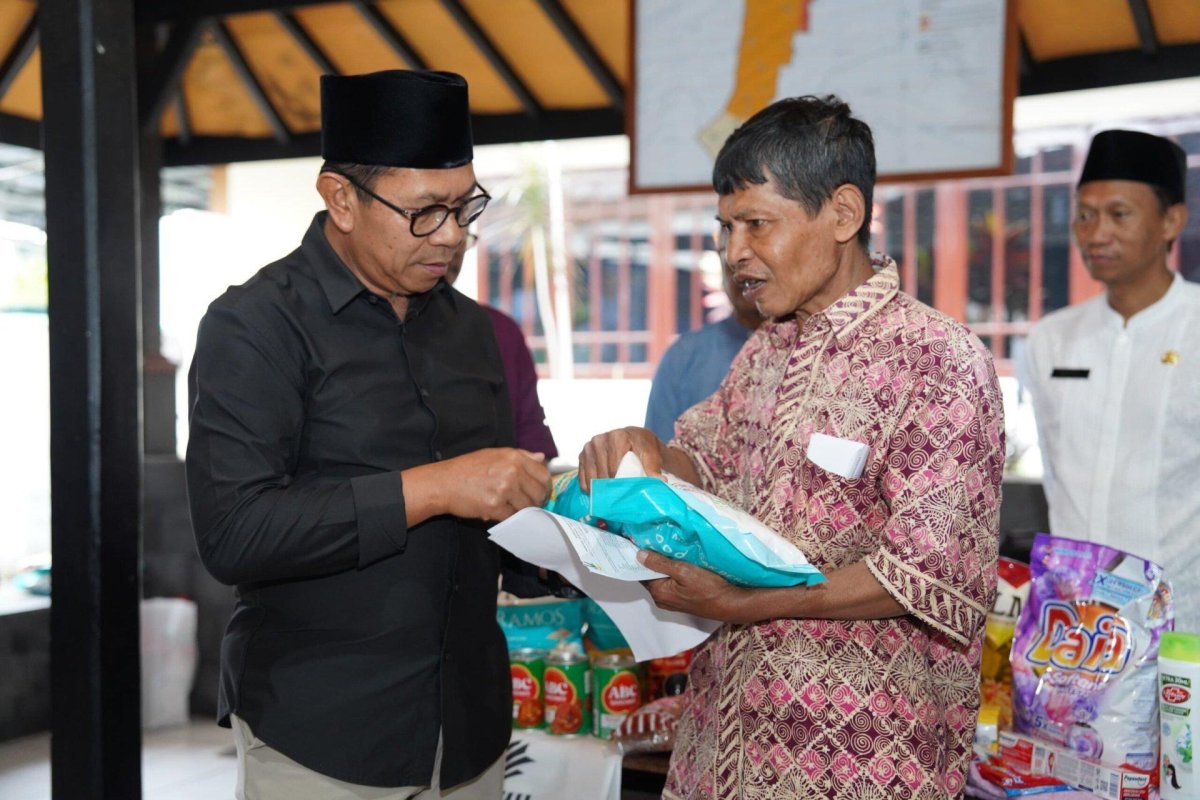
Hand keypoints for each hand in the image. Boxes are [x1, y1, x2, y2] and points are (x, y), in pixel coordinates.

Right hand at [441, 448, 549, 521]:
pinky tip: (498, 511)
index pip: (543, 475)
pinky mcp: (495, 506)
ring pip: (527, 507)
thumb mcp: (494, 454)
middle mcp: (512, 471)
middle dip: (535, 501)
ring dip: (521, 510)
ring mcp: (504, 489)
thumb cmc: (467, 468)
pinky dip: (507, 517)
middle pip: (538, 493)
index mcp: (513, 457)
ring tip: (510, 507)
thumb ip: (521, 455)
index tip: (539, 493)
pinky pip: (512, 517)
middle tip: (527, 504)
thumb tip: (541, 458)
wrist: (443, 483)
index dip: (543, 487)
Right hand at [577, 426, 665, 492]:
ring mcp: (590, 446)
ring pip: (590, 472)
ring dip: (596, 487)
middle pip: (601, 470)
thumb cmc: (644, 446)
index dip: (617, 481)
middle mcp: (600, 439)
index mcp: (617, 437)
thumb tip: (661, 481)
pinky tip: (593, 493)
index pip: (614, 465)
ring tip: (604, 498)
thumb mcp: (651, 455)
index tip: (622, 492)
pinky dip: (587, 484)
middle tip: (614, 498)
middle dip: (607, 485)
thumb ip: (653, 468)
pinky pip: (582, 472)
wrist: (636, 437)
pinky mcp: (583, 453)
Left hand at [636, 550, 758, 624]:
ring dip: (662, 566)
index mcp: (658, 592)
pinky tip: (678, 562)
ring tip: (666, 548)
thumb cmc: (708, 588)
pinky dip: (671, 573)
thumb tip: (638, 555)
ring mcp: (672, 601)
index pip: (639, 573)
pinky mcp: (682, 600)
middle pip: (650, 576)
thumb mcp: (684, 571)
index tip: (637, 542)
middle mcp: (661, 599)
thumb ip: (660, 563)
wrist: (730, 604)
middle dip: (650, 561)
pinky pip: (670, 583)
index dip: (638, 559)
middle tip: (653, 541)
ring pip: (661, 579)